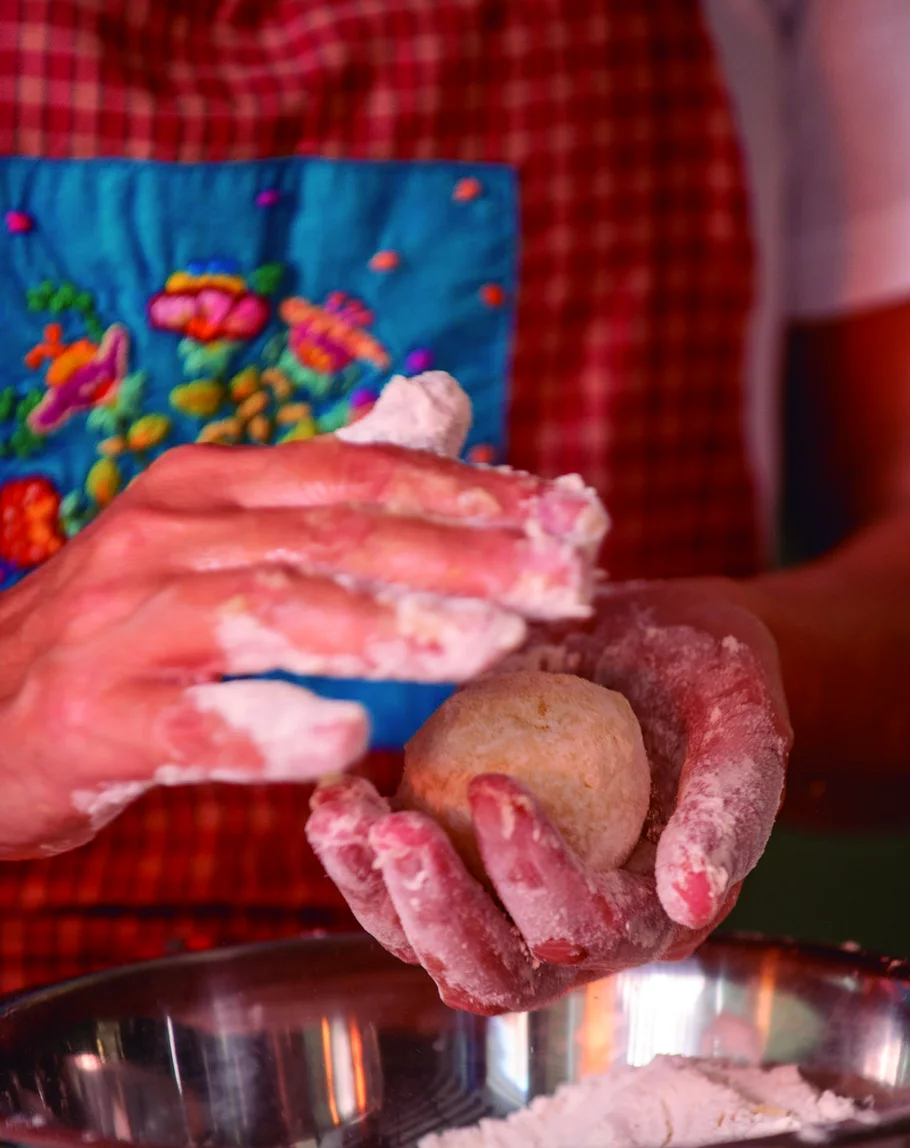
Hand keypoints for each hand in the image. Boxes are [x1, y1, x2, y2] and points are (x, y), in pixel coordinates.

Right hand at [0, 437, 602, 858]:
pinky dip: (267, 728)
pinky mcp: (96, 719)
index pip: (360, 474)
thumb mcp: (215, 536)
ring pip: (272, 614)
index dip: (473, 493)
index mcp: (207, 487)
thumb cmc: (121, 632)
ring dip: (387, 628)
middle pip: (336, 535)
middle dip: (464, 556)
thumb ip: (327, 489)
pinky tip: (347, 735)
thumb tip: (442, 412)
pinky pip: (193, 724)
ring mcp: (125, 626)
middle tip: (568, 582)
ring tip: (488, 648)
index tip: (574, 519)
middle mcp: (167, 538)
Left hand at [307, 586, 791, 1013]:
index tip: (494, 784)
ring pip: (428, 943)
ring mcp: (506, 906)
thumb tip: (690, 901)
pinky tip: (337, 795)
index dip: (535, 875)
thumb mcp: (740, 711)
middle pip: (495, 970)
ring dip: (377, 892)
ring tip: (341, 816)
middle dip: (436, 910)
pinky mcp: (456, 866)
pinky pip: (394, 890)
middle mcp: (576, 933)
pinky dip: (356, 854)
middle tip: (396, 828)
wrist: (653, 640)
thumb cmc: (709, 669)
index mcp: (652, 914)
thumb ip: (730, 799)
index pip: (584, 930)